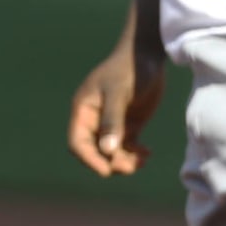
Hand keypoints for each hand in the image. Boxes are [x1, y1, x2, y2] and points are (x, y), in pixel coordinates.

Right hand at [67, 44, 165, 177]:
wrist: (147, 56)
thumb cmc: (129, 69)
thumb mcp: (119, 93)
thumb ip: (113, 120)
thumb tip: (107, 150)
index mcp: (84, 110)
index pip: (77, 142)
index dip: (88, 159)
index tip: (106, 169)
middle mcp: (94, 120)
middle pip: (95, 152)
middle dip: (111, 162)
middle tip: (132, 165)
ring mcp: (111, 123)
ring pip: (111, 153)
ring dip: (125, 161)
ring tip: (143, 159)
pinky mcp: (127, 124)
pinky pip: (126, 148)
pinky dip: (135, 155)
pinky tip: (147, 153)